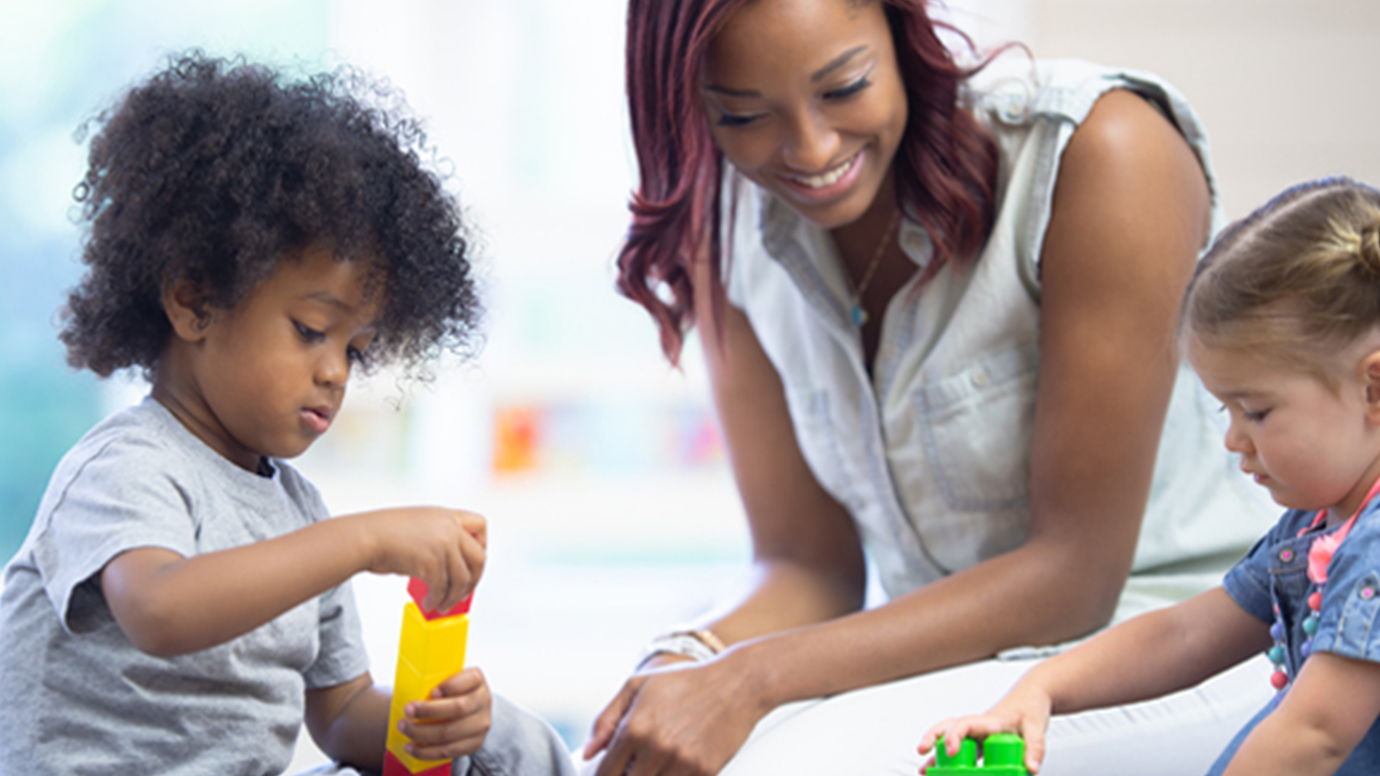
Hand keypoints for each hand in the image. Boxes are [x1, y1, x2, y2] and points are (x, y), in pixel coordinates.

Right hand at [352, 507, 486, 613]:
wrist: (363, 537)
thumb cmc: (382, 534)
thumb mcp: (418, 526)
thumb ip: (438, 539)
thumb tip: (448, 568)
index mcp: (446, 515)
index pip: (480, 525)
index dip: (482, 546)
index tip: (472, 562)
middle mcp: (448, 527)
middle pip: (479, 556)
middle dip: (474, 579)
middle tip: (464, 592)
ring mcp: (442, 543)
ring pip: (463, 577)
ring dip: (454, 596)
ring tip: (443, 605)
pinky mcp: (431, 561)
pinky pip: (443, 588)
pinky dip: (437, 600)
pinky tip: (429, 604)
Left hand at [397, 667, 492, 760]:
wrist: (468, 710)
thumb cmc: (449, 691)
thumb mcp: (448, 678)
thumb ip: (435, 680)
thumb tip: (410, 688)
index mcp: (477, 679)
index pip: (470, 680)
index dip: (450, 686)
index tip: (431, 692)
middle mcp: (483, 700)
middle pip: (458, 708)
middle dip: (429, 711)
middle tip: (407, 710)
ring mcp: (481, 724)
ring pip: (450, 733)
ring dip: (422, 733)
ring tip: (404, 728)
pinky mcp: (474, 743)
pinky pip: (448, 751)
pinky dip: (426, 752)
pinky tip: (411, 747)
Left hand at [585, 656, 767, 775]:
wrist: (737, 683)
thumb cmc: (688, 682)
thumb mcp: (638, 686)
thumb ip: (607, 719)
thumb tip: (588, 752)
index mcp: (635, 727)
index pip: (605, 772)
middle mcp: (656, 747)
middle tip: (631, 770)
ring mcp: (681, 762)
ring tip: (651, 767)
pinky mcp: (704, 772)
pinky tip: (671, 767)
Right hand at [916, 684, 1052, 774]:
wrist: (1034, 694)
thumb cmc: (1031, 705)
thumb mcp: (1037, 727)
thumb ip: (1035, 748)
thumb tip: (1031, 768)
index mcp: (990, 720)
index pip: (966, 724)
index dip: (954, 736)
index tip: (950, 751)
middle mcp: (980, 726)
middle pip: (949, 727)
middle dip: (933, 738)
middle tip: (922, 752)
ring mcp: (979, 733)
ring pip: (953, 740)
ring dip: (937, 753)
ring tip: (924, 770)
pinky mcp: (982, 740)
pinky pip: (964, 750)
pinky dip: (952, 761)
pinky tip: (944, 772)